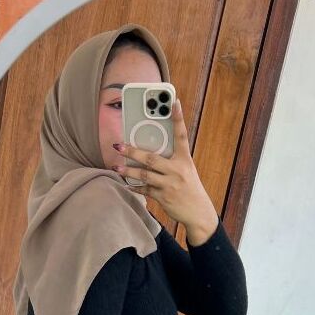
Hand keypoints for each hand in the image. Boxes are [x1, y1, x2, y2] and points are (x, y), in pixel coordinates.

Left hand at [113, 98, 217, 234]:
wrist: (198, 212)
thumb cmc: (189, 188)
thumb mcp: (186, 170)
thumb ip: (171, 160)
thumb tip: (150, 151)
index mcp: (184, 159)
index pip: (181, 135)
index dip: (178, 118)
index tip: (174, 102)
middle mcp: (177, 170)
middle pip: (151, 158)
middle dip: (133, 152)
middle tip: (119, 146)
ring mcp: (169, 184)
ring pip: (144, 175)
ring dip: (128, 172)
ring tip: (116, 167)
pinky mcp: (163, 197)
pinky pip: (145, 190)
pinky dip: (135, 187)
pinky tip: (126, 184)